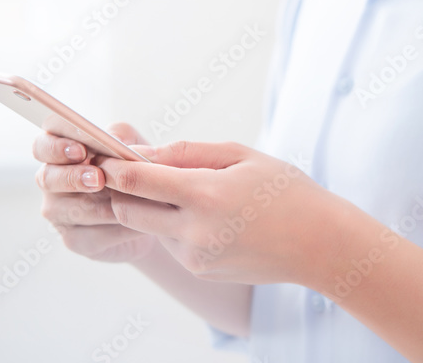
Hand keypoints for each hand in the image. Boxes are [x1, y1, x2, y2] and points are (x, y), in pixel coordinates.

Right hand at [33, 123, 156, 262]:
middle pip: (48, 178)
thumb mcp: (132, 144)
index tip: (81, 150)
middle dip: (74, 178)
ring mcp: (58, 213)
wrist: (151, 211)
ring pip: (75, 210)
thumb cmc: (134, 169)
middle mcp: (51, 182)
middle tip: (98, 178)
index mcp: (58, 154)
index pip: (42, 146)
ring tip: (133, 201)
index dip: (56, 147)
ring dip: (106, 206)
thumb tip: (118, 143)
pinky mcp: (74, 240)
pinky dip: (118, 229)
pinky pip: (93, 236)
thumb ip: (122, 136)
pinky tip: (136, 224)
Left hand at [94, 141, 355, 285]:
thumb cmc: (284, 190)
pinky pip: (171, 243)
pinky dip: (174, 226)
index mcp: (205, 194)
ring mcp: (196, 257)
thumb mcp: (240, 155)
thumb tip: (140, 153)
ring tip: (181, 190)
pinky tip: (207, 216)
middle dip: (119, 191)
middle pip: (127, 211)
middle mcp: (195, 231)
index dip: (112, 166)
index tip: (101, 153)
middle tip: (123, 170)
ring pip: (149, 227)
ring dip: (150, 208)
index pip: (137, 180)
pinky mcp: (200, 271)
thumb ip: (185, 152)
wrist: (321, 245)